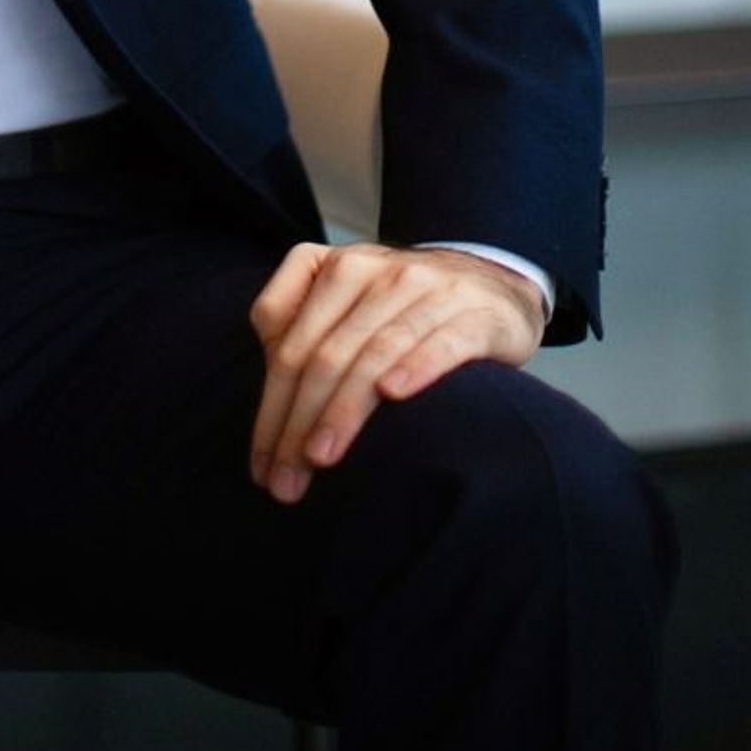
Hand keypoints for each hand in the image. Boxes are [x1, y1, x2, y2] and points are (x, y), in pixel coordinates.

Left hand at [247, 242, 546, 505]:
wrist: (490, 281)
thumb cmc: (402, 305)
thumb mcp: (348, 298)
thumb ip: (301, 325)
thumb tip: (267, 390)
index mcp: (336, 269)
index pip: (290, 346)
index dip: (270, 408)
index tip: (259, 466)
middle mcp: (377, 272)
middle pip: (326, 355)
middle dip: (298, 423)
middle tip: (284, 481)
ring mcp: (428, 290)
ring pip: (375, 353)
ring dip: (344, 410)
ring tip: (320, 458)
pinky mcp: (474, 314)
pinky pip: (442, 341)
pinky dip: (416, 365)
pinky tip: (393, 394)